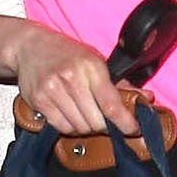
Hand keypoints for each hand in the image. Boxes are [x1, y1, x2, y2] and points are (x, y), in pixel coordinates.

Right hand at [10, 22, 139, 137]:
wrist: (30, 46)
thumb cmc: (68, 54)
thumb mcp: (96, 61)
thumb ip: (121, 84)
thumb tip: (147, 99)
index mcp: (91, 67)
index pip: (111, 105)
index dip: (125, 123)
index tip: (133, 130)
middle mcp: (71, 79)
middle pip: (95, 121)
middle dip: (104, 126)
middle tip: (106, 122)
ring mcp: (53, 90)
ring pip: (79, 127)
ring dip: (87, 128)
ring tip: (86, 116)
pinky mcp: (39, 101)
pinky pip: (62, 127)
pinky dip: (70, 128)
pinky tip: (72, 117)